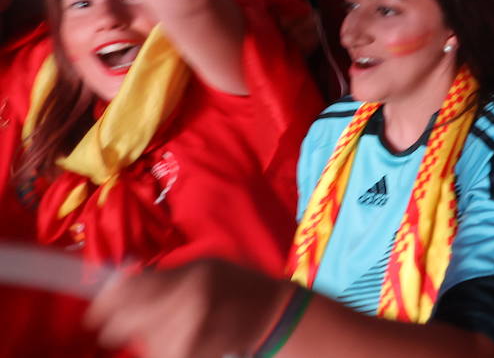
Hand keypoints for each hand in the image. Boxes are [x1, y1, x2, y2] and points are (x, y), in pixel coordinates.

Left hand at [85, 260, 291, 357]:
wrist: (274, 316)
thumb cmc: (238, 286)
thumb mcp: (204, 268)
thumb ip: (164, 277)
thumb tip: (116, 284)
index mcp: (190, 278)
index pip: (128, 290)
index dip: (105, 303)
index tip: (97, 312)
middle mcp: (190, 305)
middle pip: (126, 323)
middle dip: (118, 326)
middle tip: (118, 326)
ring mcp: (192, 335)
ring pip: (142, 345)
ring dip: (146, 342)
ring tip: (171, 331)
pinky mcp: (192, 354)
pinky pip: (158, 357)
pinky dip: (162, 353)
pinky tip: (180, 344)